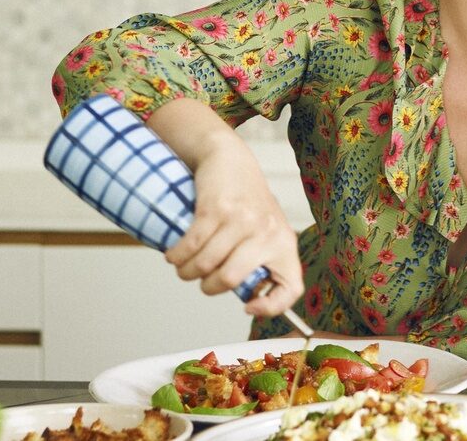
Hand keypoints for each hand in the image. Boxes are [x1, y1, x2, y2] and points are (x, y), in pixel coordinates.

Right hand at [151, 99, 302, 317]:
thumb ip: (261, 260)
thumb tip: (251, 300)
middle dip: (208, 287)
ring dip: (186, 272)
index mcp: (284, 244)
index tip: (247, 306)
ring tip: (184, 267)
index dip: (271, 307)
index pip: (291, 287)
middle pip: (229, 280)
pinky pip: (191, 246)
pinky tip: (175, 255)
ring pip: (205, 265)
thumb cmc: (247, 202)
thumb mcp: (266, 230)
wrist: (230, 159)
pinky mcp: (216, 209)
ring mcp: (242, 220)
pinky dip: (177, 256)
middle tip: (201, 280)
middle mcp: (267, 233)